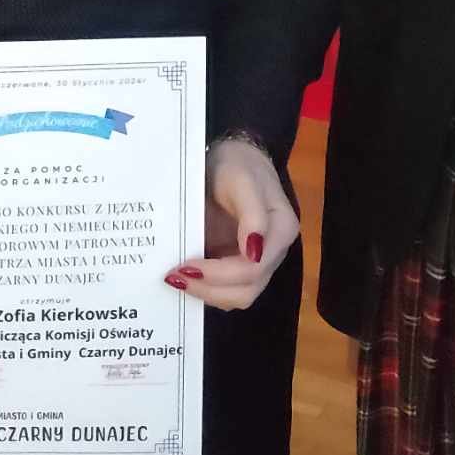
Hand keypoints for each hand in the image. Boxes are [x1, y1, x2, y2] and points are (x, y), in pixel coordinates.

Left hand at [163, 137, 298, 310]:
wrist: (232, 158)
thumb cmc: (238, 164)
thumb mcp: (242, 180)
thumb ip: (252, 215)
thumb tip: (253, 254)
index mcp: (281, 231)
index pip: (253, 268)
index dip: (220, 274)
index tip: (186, 265)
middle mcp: (272, 253)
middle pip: (246, 290)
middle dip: (209, 289)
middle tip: (174, 276)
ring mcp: (255, 262)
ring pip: (235, 296)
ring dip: (205, 292)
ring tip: (174, 278)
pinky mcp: (236, 265)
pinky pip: (223, 288)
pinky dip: (203, 287)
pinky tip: (181, 277)